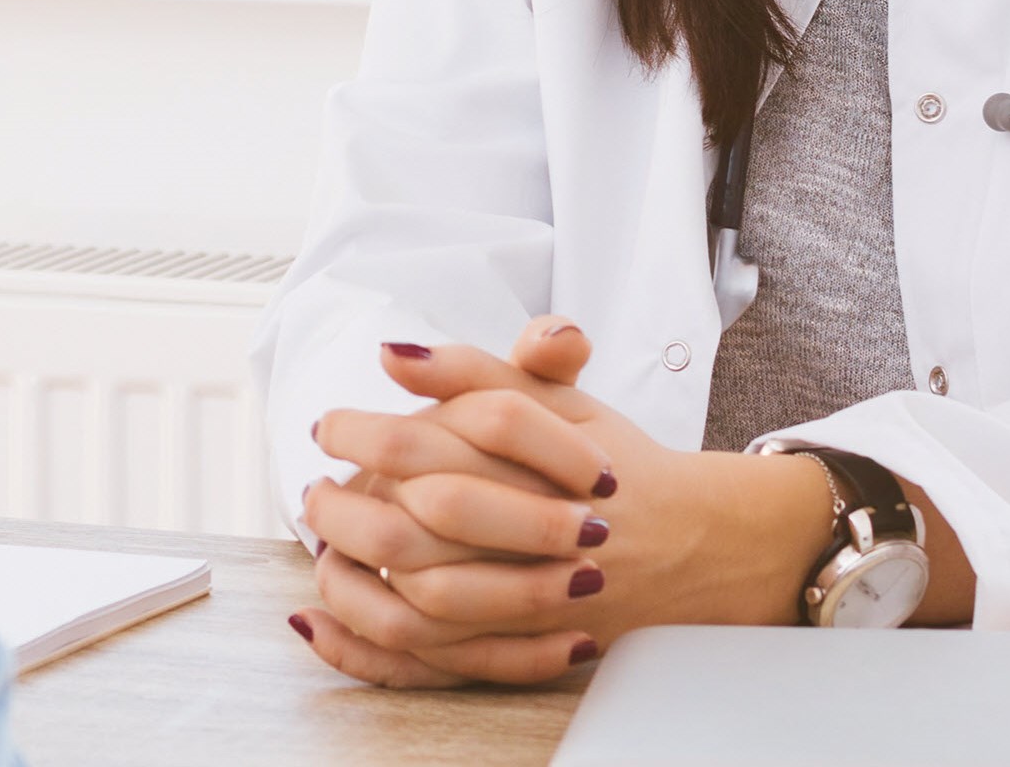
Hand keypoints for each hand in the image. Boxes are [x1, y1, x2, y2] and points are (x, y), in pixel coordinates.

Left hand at [291, 321, 838, 688]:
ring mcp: (540, 591)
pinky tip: (339, 614)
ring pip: (428, 593)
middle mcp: (539, 525)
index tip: (326, 425)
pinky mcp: (534, 643)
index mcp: (537, 455)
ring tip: (324, 546)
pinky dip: (379, 642)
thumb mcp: (556, 398)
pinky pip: (445, 655)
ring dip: (359, 572)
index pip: (428, 439)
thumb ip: (472, 369)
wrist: (696, 542)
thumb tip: (390, 354)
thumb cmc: (610, 462)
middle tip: (313, 491)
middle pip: (421, 520)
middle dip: (349, 506)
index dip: (362, 433)